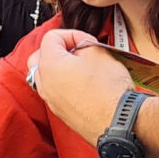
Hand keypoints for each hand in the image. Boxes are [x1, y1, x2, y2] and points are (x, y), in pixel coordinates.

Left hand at [27, 27, 123, 142]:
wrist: (118, 122)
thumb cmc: (109, 90)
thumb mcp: (99, 53)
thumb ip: (83, 45)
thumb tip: (80, 48)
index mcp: (49, 65)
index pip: (51, 37)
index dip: (72, 35)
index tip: (87, 41)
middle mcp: (44, 84)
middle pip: (40, 56)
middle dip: (58, 49)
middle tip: (78, 50)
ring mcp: (51, 100)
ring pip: (46, 76)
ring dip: (60, 68)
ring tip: (81, 67)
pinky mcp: (61, 113)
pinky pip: (56, 92)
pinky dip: (65, 84)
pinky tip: (83, 84)